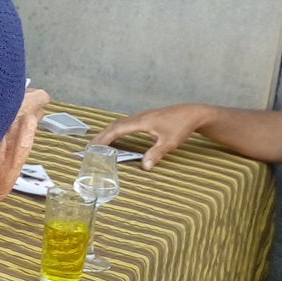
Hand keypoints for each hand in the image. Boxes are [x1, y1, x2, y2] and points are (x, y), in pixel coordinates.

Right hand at [91, 103, 208, 169]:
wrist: (193, 113)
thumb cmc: (182, 126)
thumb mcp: (169, 143)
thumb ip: (156, 154)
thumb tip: (144, 167)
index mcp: (141, 121)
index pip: (117, 129)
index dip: (104, 138)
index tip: (93, 147)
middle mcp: (139, 117)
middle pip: (114, 125)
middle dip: (101, 136)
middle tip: (88, 148)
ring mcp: (142, 117)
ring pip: (119, 123)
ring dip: (108, 133)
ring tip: (97, 143)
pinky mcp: (147, 118)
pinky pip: (126, 124)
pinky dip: (116, 130)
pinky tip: (116, 137)